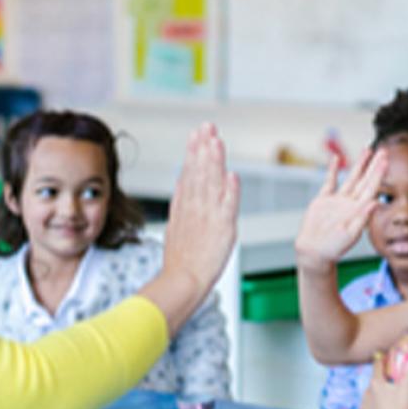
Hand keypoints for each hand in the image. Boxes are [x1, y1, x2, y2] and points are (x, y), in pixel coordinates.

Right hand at [142, 124, 239, 336]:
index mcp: (186, 207)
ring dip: (215, 161)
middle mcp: (196, 208)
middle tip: (207, 126)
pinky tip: (232, 175)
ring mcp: (208, 217)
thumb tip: (181, 182)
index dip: (194, 153)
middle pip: (200, 173)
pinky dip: (230, 191)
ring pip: (212, 184)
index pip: (190, 174)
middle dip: (203, 148)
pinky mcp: (222, 229)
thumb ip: (180, 203)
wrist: (182, 281)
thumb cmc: (181, 263)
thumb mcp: (175, 227)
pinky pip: (227, 207)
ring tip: (216, 141)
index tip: (197, 135)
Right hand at [294, 149, 387, 272]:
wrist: (314, 252)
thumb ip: (363, 217)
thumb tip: (376, 201)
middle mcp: (350, 203)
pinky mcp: (323, 201)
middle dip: (374, 165)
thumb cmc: (333, 248)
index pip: (371, 187)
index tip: (385, 160)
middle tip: (383, 150)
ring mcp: (337, 201)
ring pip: (351, 178)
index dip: (378, 174)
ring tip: (367, 150)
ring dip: (359, 164)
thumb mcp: (350, 233)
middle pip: (365, 179)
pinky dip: (333, 170)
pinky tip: (336, 159)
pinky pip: (330, 182)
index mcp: (358, 210)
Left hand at [358, 350, 407, 408]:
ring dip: (378, 398)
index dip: (382, 360)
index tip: (385, 357)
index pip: (377, 365)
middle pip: (374, 383)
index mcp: (375, 383)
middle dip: (383, 383)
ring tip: (392, 402)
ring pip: (370, 399)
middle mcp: (366, 395)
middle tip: (395, 385)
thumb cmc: (404, 408)